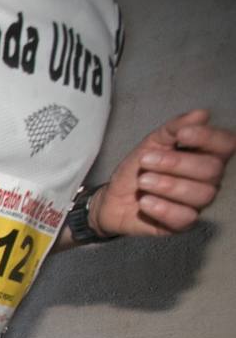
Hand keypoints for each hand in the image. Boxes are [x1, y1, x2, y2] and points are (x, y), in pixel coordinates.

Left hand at [93, 110, 233, 236]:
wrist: (113, 198)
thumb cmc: (139, 168)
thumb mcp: (151, 144)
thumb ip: (173, 129)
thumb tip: (201, 114)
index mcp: (206, 156)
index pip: (226, 145)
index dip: (208, 138)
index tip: (181, 135)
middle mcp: (208, 180)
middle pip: (212, 170)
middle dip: (176, 163)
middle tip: (146, 161)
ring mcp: (197, 203)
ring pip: (201, 195)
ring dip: (168, 185)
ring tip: (143, 180)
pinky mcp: (182, 224)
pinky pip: (185, 218)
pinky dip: (163, 208)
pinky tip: (145, 202)